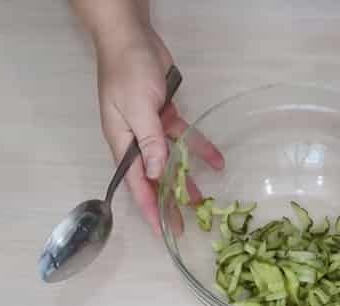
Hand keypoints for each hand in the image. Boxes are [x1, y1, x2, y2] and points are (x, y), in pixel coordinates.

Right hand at [95, 27, 223, 232]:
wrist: (132, 38)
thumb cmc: (127, 72)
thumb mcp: (137, 109)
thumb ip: (149, 142)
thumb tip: (157, 173)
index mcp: (122, 144)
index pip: (137, 185)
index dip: (149, 210)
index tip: (162, 232)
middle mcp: (136, 141)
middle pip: (154, 178)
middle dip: (168, 203)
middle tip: (187, 226)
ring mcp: (151, 129)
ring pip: (171, 162)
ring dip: (186, 180)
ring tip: (205, 202)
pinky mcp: (166, 116)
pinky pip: (183, 138)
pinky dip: (199, 148)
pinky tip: (217, 161)